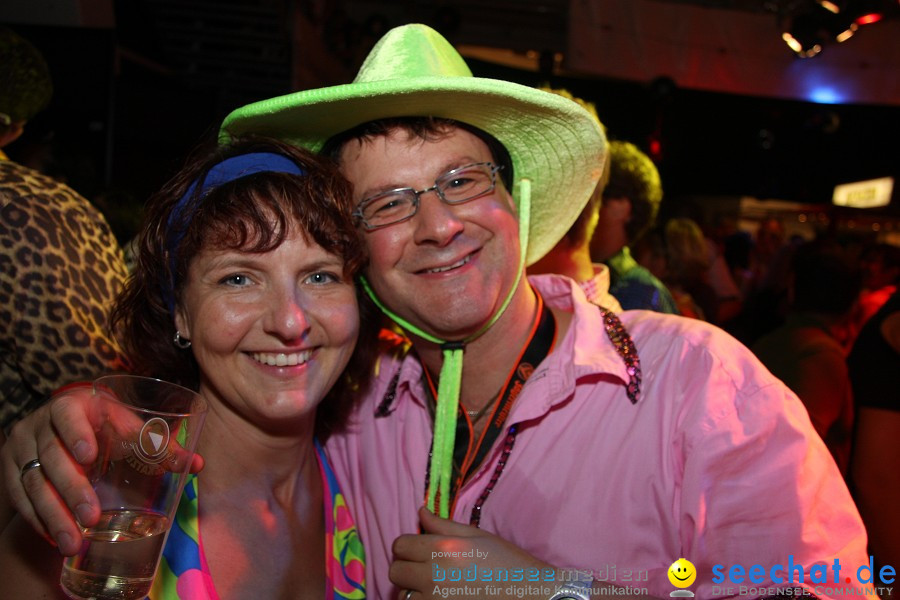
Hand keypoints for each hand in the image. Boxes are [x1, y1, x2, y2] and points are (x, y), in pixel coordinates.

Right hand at [0, 385, 204, 555]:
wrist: (61, 423)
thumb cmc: (102, 424)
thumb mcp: (127, 426)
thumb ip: (157, 445)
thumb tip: (197, 465)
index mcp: (71, 406)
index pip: (67, 415)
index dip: (76, 433)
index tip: (89, 455)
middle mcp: (40, 426)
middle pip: (52, 457)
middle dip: (72, 489)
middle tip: (93, 516)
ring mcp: (22, 450)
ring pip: (33, 483)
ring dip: (53, 515)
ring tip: (73, 543)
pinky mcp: (12, 472)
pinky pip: (20, 499)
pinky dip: (38, 521)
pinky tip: (54, 539)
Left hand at [390, 506, 552, 599]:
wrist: (531, 594)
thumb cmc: (507, 563)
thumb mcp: (477, 536)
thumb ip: (444, 526)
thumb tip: (421, 512)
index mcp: (443, 548)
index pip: (400, 545)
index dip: (408, 546)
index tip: (419, 550)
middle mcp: (434, 575)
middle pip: (395, 571)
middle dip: (406, 568)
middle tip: (424, 569)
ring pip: (403, 596)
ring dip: (413, 591)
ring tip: (434, 588)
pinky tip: (440, 599)